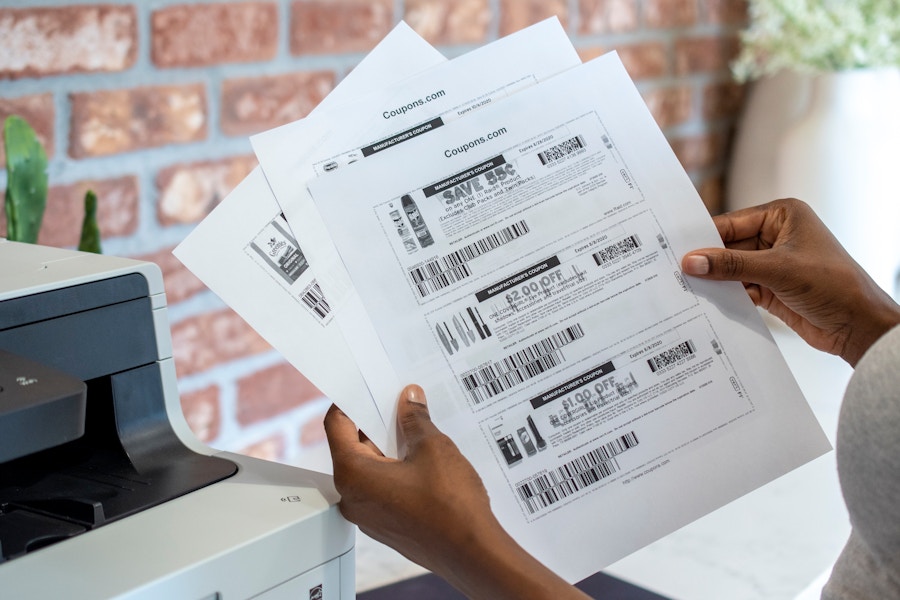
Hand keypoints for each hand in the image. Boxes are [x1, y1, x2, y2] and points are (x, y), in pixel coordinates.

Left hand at [324, 384, 589, 599]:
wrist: (473, 552)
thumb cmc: (450, 505)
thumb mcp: (432, 447)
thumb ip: (414, 419)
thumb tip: (409, 399)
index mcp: (353, 475)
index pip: (337, 426)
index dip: (350, 401)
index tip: (365, 387)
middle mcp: (352, 498)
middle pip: (353, 447)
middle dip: (376, 423)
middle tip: (399, 403)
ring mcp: (368, 515)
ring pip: (370, 469)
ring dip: (389, 447)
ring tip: (416, 429)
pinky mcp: (387, 525)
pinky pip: (382, 489)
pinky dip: (396, 470)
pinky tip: (422, 460)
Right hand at [681, 198, 899, 365]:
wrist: (859, 325)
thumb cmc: (833, 284)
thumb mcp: (777, 270)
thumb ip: (731, 265)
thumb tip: (692, 261)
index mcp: (783, 215)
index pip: (733, 223)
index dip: (705, 237)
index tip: (676, 248)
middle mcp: (777, 236)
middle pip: (729, 246)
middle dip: (708, 261)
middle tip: (676, 271)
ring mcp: (773, 263)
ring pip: (732, 269)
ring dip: (716, 280)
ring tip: (687, 288)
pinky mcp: (770, 288)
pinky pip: (739, 287)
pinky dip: (726, 295)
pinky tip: (709, 302)